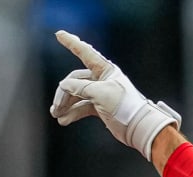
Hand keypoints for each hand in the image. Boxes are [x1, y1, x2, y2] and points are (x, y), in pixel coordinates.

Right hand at [50, 30, 179, 159]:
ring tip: (57, 115)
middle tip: (56, 108)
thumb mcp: (100, 93)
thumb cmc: (123, 106)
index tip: (58, 34)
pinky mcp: (99, 107)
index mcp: (105, 69)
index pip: (84, 52)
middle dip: (64, 93)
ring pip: (77, 95)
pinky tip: (64, 120)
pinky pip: (82, 107)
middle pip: (75, 81)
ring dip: (66, 105)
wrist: (137, 127)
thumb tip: (64, 86)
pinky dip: (73, 113)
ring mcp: (100, 93)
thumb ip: (80, 88)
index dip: (71, 43)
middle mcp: (102, 79)